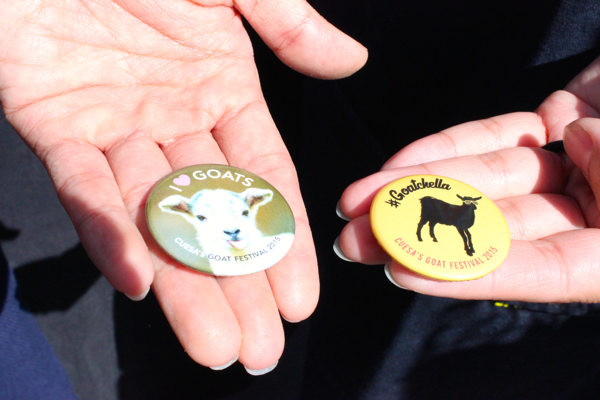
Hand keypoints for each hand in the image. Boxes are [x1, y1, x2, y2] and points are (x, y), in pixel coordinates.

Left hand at [0, 0, 366, 370]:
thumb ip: (289, 24)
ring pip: (156, 218)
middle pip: (214, 216)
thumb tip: (352, 63)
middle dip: (238, 285)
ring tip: (213, 345)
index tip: (301, 297)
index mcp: (223, 87)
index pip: (264, 178)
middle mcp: (175, 117)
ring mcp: (116, 127)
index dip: (282, 239)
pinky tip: (138, 283)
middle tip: (260, 349)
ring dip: (181, 284)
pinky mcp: (54, 126)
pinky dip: (108, 233)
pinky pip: (84, 190)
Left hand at [337, 56, 599, 302]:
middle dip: (421, 233)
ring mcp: (574, 169)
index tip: (403, 272)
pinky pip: (496, 139)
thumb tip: (577, 141)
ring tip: (355, 200)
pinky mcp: (552, 128)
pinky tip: (399, 165)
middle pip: (499, 230)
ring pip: (486, 183)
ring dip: (419, 189)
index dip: (477, 272)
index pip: (548, 270)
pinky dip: (450, 148)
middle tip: (354, 240)